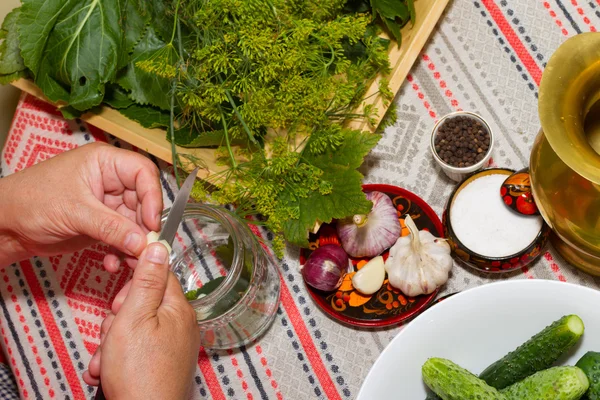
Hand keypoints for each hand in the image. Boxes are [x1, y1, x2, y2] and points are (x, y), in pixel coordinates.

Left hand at [0, 142, 162, 268]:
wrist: (6, 226)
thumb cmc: (30, 201)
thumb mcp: (74, 212)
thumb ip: (111, 227)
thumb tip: (142, 241)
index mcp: (105, 163)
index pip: (143, 173)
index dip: (153, 196)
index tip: (152, 222)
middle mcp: (110, 181)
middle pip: (144, 200)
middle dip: (145, 226)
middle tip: (145, 247)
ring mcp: (107, 203)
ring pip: (136, 222)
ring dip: (135, 244)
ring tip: (131, 261)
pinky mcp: (103, 224)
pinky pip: (123, 237)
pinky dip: (123, 251)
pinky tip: (114, 262)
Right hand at [83, 242, 199, 399]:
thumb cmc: (140, 373)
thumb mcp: (134, 316)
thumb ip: (145, 281)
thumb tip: (158, 247)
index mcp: (178, 308)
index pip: (159, 273)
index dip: (136, 271)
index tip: (119, 267)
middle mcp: (180, 324)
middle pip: (142, 302)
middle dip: (118, 316)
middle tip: (113, 331)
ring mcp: (173, 345)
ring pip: (134, 327)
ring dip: (114, 341)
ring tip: (109, 359)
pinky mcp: (163, 362)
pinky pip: (137, 348)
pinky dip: (120, 357)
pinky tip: (111, 371)